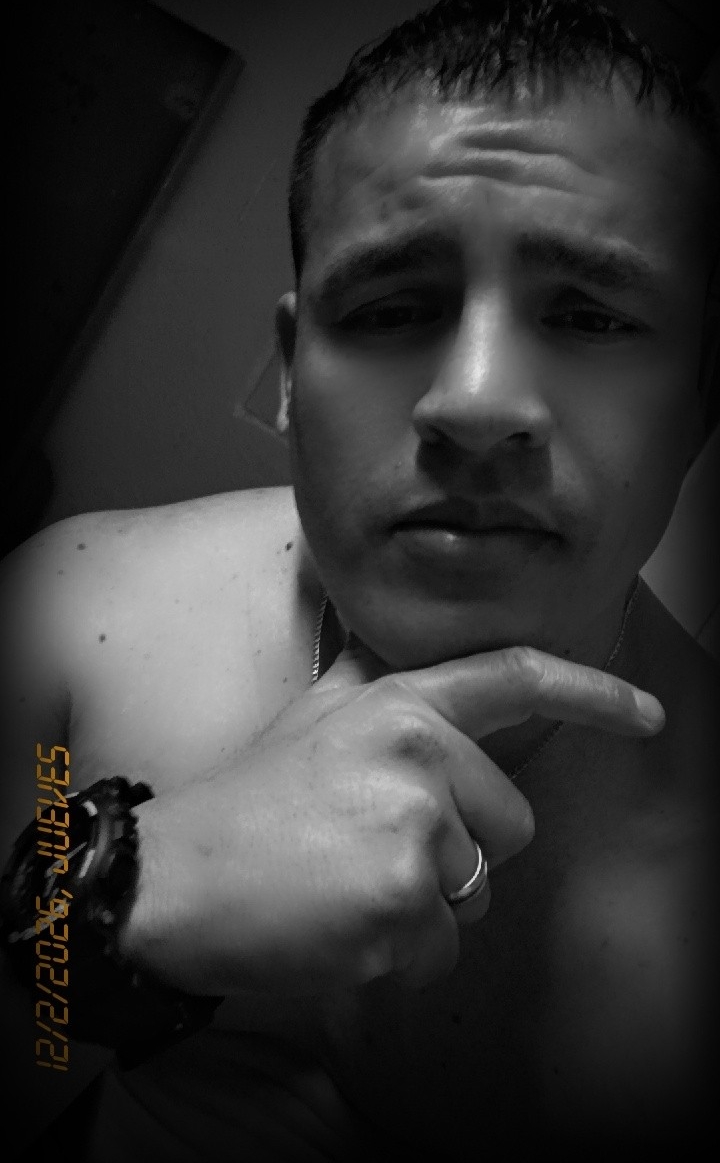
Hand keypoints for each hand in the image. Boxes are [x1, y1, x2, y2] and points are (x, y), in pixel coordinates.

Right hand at [121, 639, 663, 994]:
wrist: (173, 878)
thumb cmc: (246, 804)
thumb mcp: (309, 718)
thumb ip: (366, 680)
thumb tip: (389, 643)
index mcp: (399, 702)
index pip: (515, 679)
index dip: (592, 694)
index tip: (645, 713)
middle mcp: (419, 750)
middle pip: (509, 826)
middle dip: (458, 854)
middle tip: (368, 852)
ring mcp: (415, 821)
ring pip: (476, 892)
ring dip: (424, 907)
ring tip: (345, 885)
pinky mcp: (404, 896)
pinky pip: (442, 946)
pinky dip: (398, 954)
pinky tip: (338, 924)